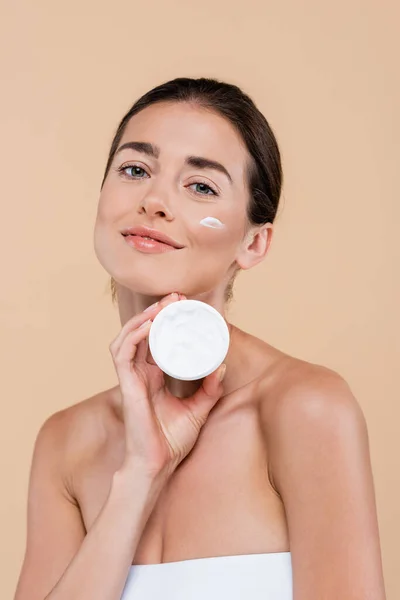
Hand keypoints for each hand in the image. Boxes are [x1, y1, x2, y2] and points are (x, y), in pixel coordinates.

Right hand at [109, 292, 226, 481]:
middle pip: (142, 332)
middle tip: (175, 296)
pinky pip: (122, 353)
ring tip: (162, 305)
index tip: (183, 304)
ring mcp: (131, 378)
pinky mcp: (126, 385)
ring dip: (143, 317)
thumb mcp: (198, 408)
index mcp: (153, 376)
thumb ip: (209, 388)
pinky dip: (133, 335)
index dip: (166, 319)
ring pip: (128, 336)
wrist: (158, 465)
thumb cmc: (172, 441)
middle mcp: (140, 373)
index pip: (156, 339)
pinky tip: (149, 324)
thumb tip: (222, 366)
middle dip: (157, 311)